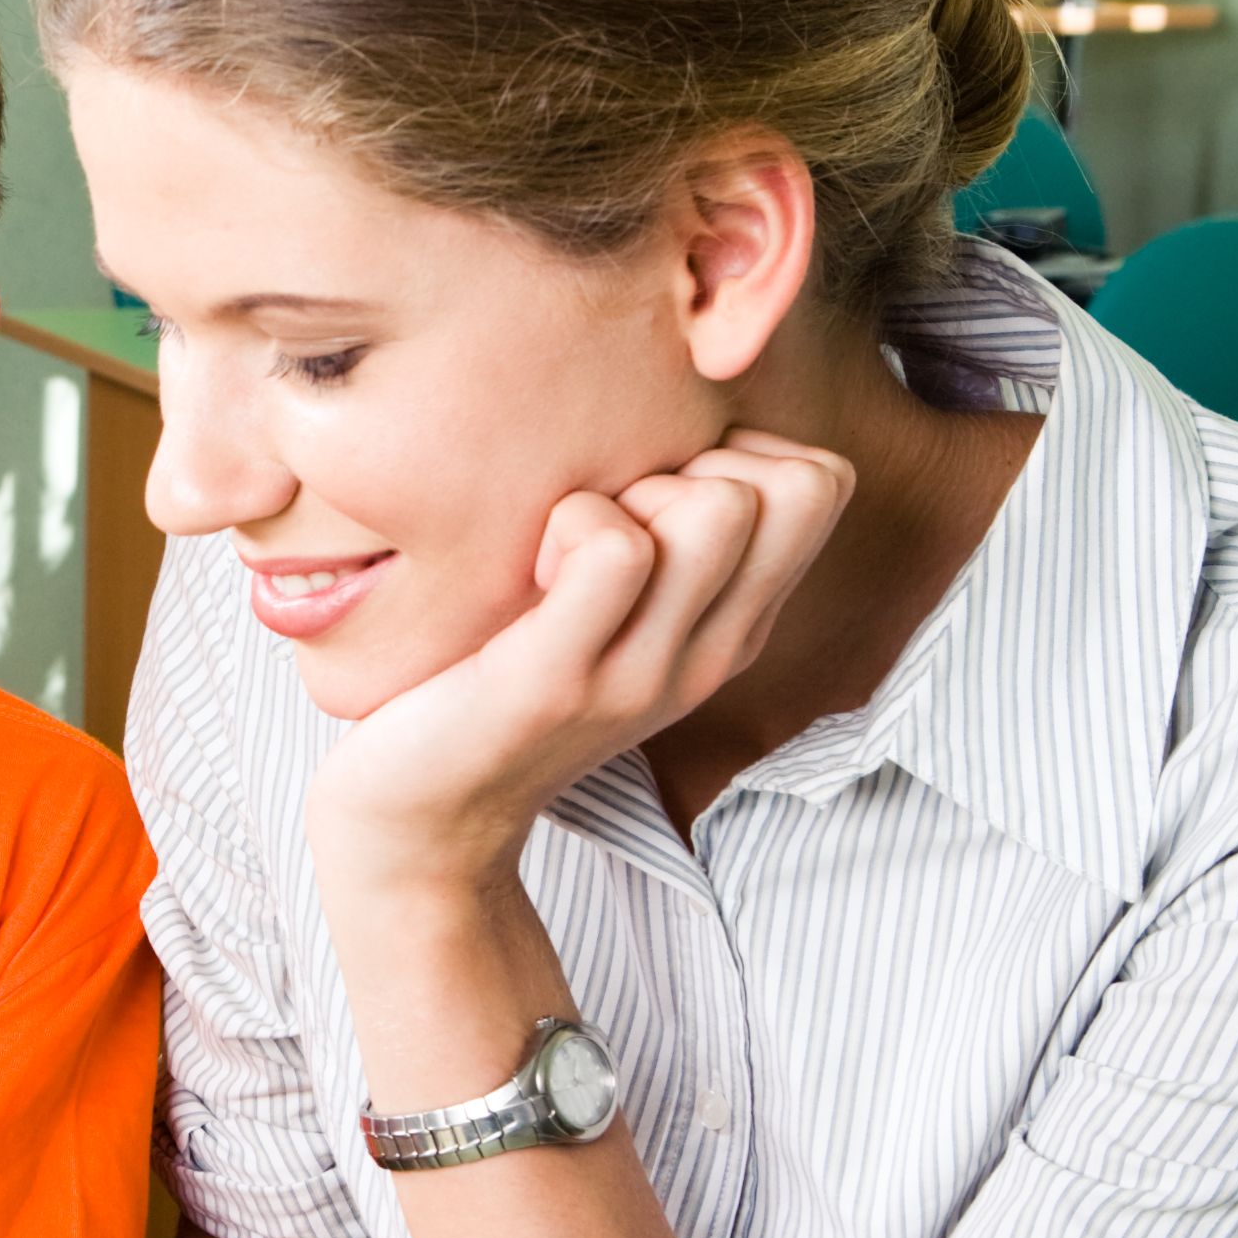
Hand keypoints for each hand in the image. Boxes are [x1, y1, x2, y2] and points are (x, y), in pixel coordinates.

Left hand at [304, 431, 851, 899]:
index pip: (822, 482)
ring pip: (718, 508)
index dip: (741, 448)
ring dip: (632, 493)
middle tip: (605, 519)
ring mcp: (641, 674)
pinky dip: (569, 524)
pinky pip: (614, 550)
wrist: (416, 822)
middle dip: (699, 462)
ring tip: (560, 551)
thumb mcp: (605, 611)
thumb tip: (676, 415)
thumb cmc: (493, 682)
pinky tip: (526, 575)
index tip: (651, 493)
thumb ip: (659, 536)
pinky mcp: (558, 683)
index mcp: (730, 628)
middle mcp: (709, 654)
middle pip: (794, 485)